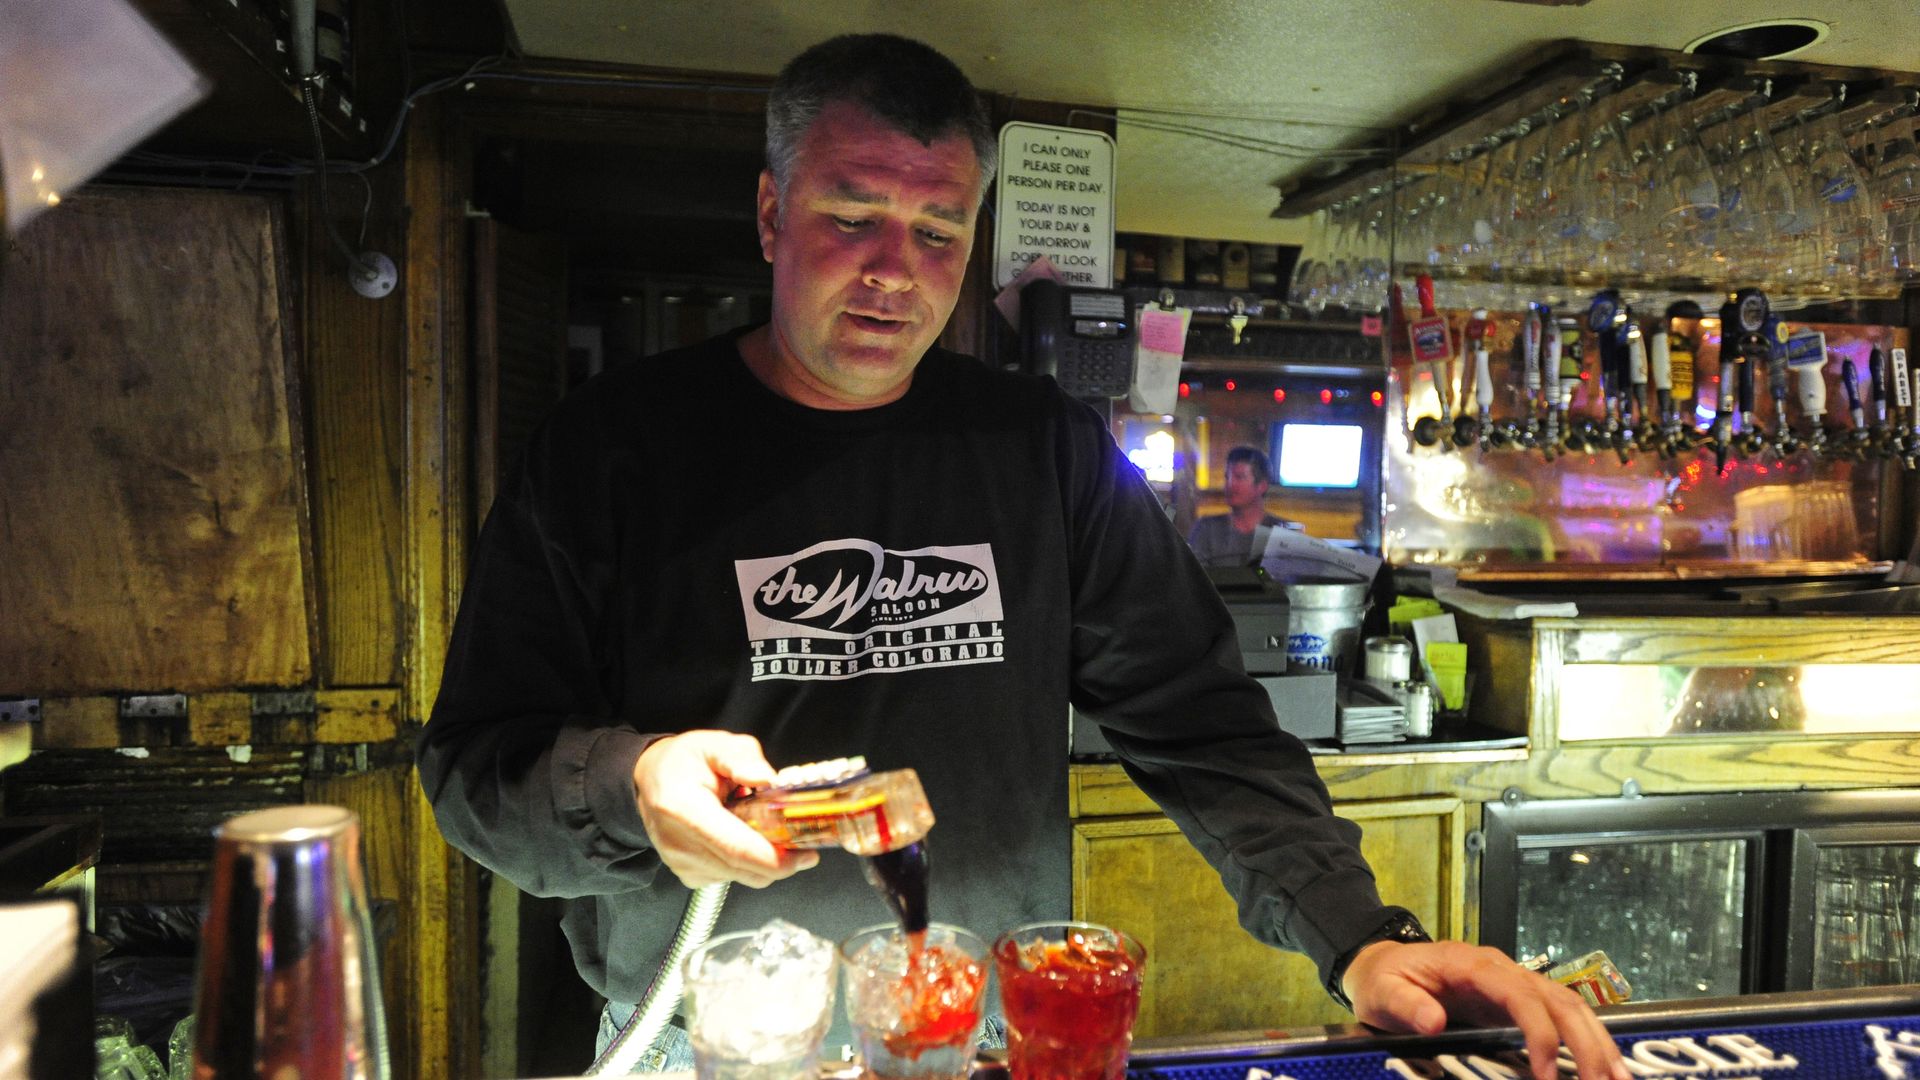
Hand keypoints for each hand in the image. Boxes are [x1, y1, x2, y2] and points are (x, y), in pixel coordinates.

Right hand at [632, 730, 818, 888]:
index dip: (775, 857)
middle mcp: (678, 843)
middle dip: (781, 861)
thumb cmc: (682, 762)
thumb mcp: (712, 744)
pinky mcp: (688, 875)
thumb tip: (767, 778)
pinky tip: (742, 837)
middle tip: (804, 844)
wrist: (649, 781)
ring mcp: (681, 864)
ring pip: (741, 876)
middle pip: (743, 868)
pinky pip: (731, 877)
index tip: (804, 854)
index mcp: (682, 808)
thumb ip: (741, 757)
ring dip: (763, 860)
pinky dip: (746, 863)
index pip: (735, 848)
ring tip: (763, 829)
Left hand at [1343, 940, 1628, 1079]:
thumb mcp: (1383, 991)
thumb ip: (1406, 1004)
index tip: (1547, 1075)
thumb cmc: (1384, 979)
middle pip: (1559, 1000)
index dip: (1540, 1033)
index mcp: (1472, 965)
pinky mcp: (1517, 1001)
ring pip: (1570, 1005)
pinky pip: (1560, 1015)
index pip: (1520, 996)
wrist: (1382, 965)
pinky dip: (1585, 1039)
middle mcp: (1502, 970)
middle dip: (1587, 1042)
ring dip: (1597, 1041)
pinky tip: (1603, 1068)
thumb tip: (1433, 1023)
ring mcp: (1514, 983)